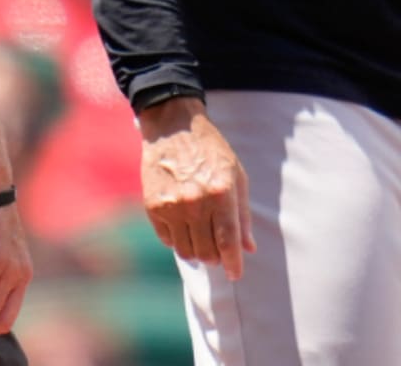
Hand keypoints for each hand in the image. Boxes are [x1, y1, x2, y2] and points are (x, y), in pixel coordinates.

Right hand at [138, 98, 255, 279]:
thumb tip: (248, 248)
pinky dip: (176, 238)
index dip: (234, 264)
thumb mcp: (236, 175)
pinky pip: (166, 239)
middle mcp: (195, 202)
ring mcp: (171, 204)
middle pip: (207, 253)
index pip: (228, 243)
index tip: (235, 273)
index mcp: (221, 194)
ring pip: (186, 250)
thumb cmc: (210, 150)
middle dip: (215, 256)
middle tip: (216, 247)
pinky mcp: (152, 204)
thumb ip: (242, 214)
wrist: (172, 127)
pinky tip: (182, 224)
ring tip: (199, 236)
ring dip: (195, 250)